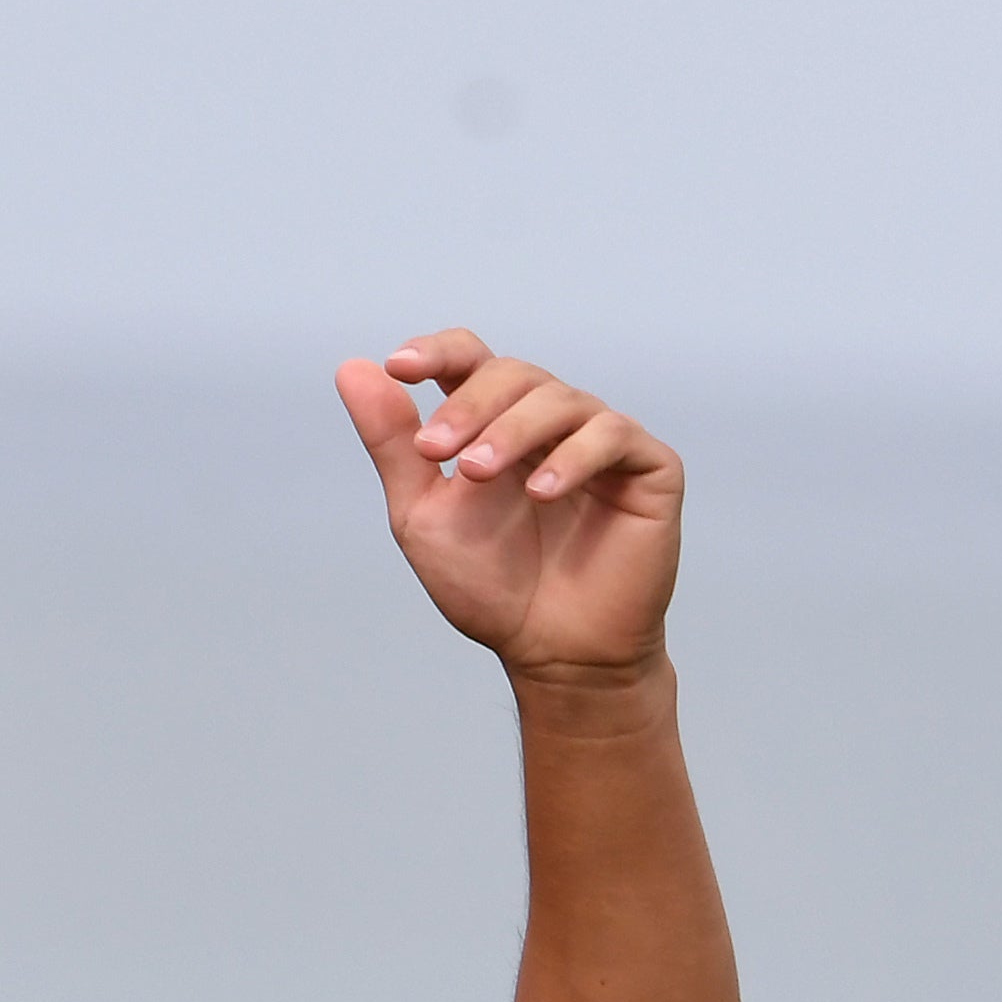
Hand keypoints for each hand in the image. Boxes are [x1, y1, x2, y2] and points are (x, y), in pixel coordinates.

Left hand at [337, 332, 682, 684]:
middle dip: (468, 404)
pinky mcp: (649, 468)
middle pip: (512, 374)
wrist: (551, 649)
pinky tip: (540, 492)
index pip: (471, 360)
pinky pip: (613, 436)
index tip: (398, 366)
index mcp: (495, 425)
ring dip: (512, 431)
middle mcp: (549, 423)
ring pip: (560, 400)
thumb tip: (352, 370)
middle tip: (435, 449)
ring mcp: (601, 441)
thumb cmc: (491, 585)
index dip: (438, 352)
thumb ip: (393, 445)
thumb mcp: (423, 513)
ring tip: (478, 474)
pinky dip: (572, 457)